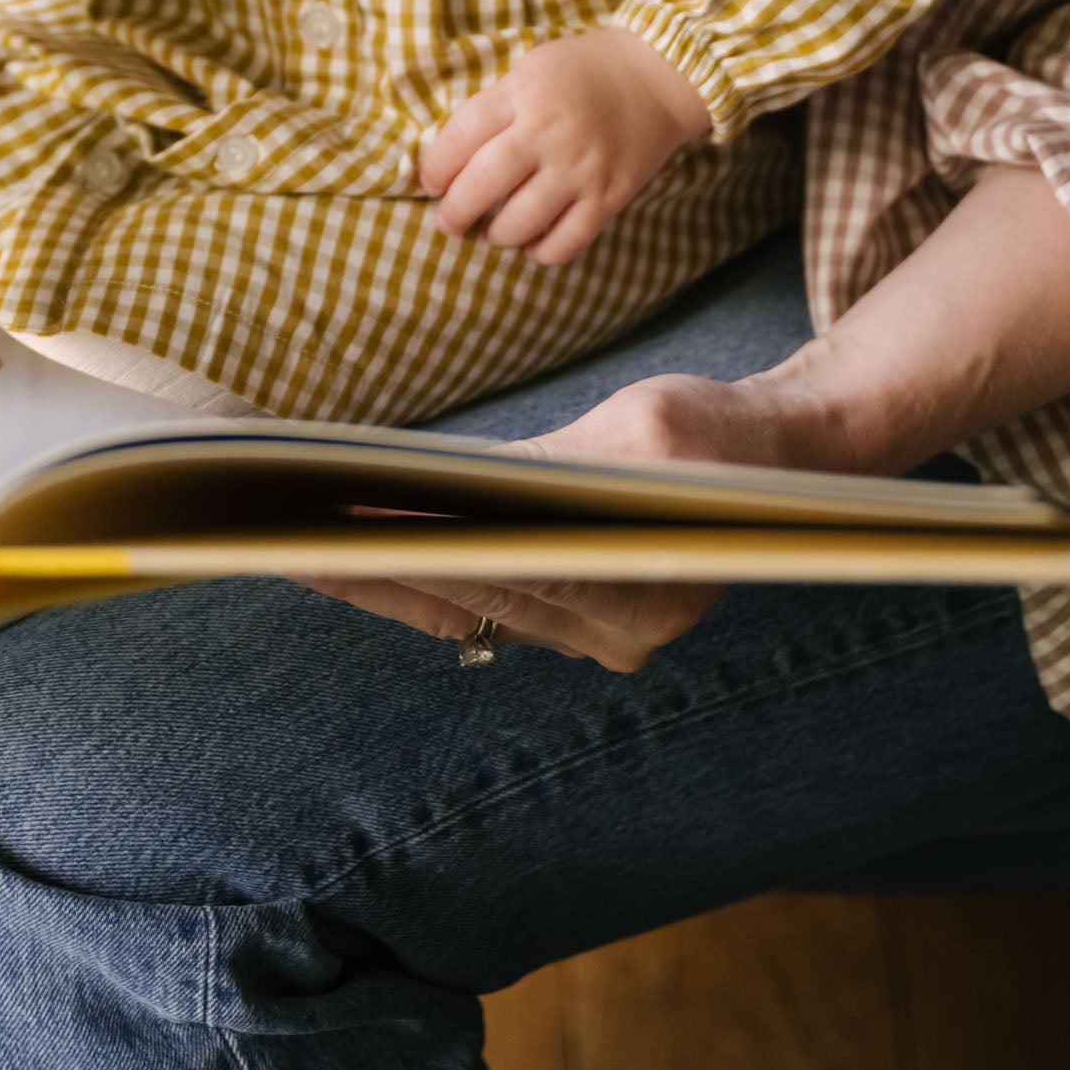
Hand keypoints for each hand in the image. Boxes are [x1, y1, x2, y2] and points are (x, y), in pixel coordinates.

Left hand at [301, 369, 809, 670]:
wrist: (785, 464)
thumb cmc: (709, 429)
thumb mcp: (637, 427)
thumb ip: (554, 467)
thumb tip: (458, 491)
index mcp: (644, 577)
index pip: (498, 563)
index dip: (411, 544)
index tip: (334, 522)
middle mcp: (623, 631)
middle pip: (472, 596)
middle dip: (374, 567)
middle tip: (284, 537)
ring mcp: (608, 642)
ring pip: (470, 614)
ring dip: (385, 583)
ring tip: (301, 546)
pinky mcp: (592, 634)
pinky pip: (490, 616)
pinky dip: (426, 587)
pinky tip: (361, 562)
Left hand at [419, 28, 712, 263]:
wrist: (658, 76)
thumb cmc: (583, 70)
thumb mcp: (531, 68)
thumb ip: (494, 107)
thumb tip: (449, 157)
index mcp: (524, 93)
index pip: (460, 136)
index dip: (434, 167)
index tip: (429, 182)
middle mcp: (550, 133)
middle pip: (482, 185)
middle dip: (454, 212)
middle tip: (449, 220)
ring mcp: (581, 168)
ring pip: (519, 223)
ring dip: (495, 235)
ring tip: (492, 230)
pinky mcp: (609, 196)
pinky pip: (564, 243)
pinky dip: (540, 251)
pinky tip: (534, 240)